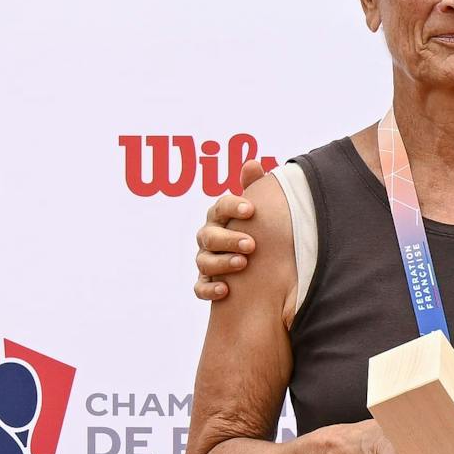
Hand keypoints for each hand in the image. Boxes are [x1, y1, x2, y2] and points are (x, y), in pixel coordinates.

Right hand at [190, 156, 273, 301]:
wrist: (252, 263)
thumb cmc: (252, 228)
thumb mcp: (254, 209)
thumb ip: (253, 186)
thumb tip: (253, 163)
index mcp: (219, 217)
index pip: (220, 207)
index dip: (233, 207)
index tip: (251, 209)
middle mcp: (208, 237)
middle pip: (210, 236)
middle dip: (229, 239)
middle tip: (251, 244)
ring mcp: (205, 260)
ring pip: (204, 261)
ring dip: (222, 262)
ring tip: (243, 263)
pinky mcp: (205, 282)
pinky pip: (199, 288)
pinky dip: (209, 290)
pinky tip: (225, 291)